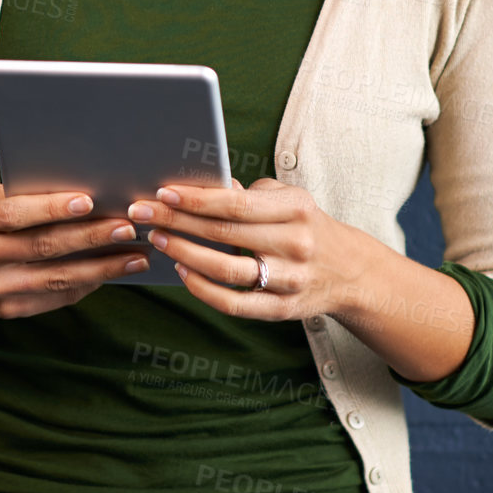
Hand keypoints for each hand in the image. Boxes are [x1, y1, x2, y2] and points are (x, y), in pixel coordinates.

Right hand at [0, 184, 152, 318]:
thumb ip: (17, 195)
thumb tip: (77, 187)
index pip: (12, 214)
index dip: (50, 208)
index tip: (88, 200)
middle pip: (40, 247)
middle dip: (90, 237)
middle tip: (128, 227)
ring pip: (53, 278)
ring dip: (99, 267)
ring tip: (135, 256)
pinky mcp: (4, 311)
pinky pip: (50, 298)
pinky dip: (83, 285)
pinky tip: (109, 274)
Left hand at [127, 177, 369, 320]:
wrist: (352, 272)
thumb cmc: (306, 225)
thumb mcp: (289, 199)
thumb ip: (249, 192)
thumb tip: (204, 184)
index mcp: (296, 209)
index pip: (237, 203)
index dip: (197, 199)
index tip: (162, 192)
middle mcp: (296, 244)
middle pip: (225, 233)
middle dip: (176, 222)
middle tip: (140, 213)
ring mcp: (290, 280)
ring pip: (227, 270)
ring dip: (184, 253)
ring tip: (157, 239)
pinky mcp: (284, 309)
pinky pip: (236, 304)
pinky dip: (204, 290)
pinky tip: (182, 272)